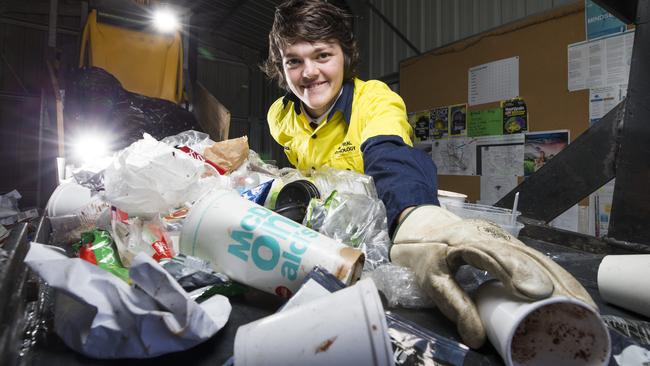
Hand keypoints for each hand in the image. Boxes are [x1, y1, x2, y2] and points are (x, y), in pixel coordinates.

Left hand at [390, 205, 594, 347]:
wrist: (423, 230)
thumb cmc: (426, 256)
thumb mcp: (432, 281)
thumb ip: (454, 306)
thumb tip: (477, 339)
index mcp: (467, 240)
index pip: (494, 254)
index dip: (516, 271)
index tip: (537, 292)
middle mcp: (491, 235)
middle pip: (526, 256)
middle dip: (552, 281)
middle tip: (576, 306)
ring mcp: (504, 237)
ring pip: (536, 257)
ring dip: (561, 280)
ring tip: (584, 305)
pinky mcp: (512, 245)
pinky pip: (536, 259)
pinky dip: (555, 277)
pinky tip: (572, 294)